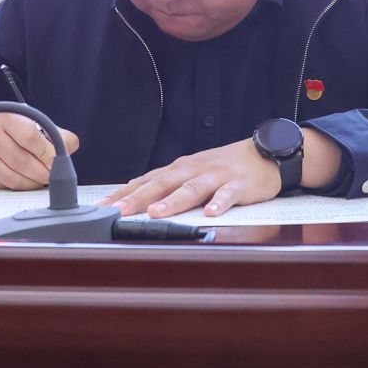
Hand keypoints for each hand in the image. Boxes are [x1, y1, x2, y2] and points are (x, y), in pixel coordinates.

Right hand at [0, 112, 76, 189]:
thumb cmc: (15, 132)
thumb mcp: (35, 124)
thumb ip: (56, 134)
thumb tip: (69, 148)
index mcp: (6, 117)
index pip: (29, 137)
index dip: (46, 153)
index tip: (58, 162)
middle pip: (20, 160)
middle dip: (42, 172)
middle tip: (54, 176)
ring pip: (11, 177)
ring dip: (32, 182)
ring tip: (43, 180)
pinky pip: (4, 186)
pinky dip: (21, 187)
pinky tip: (30, 182)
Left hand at [103, 138, 283, 217]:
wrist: (265, 153)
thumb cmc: (225, 167)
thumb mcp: (192, 172)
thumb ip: (166, 183)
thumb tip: (133, 193)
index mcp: (180, 169)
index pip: (146, 180)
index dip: (124, 193)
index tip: (102, 206)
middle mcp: (193, 169)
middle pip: (162, 184)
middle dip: (138, 198)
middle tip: (117, 211)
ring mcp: (216, 176)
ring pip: (191, 188)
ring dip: (173, 201)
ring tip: (156, 213)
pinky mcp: (239, 184)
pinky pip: (228, 194)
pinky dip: (219, 202)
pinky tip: (211, 213)